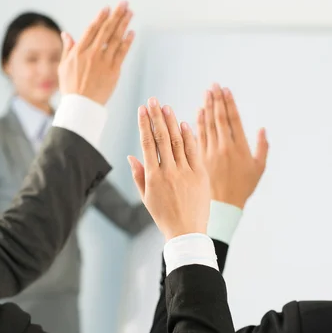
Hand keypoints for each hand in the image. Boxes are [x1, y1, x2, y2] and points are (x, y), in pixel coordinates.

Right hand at [58, 1, 134, 104]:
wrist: (82, 106)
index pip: (91, 29)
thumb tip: (66, 34)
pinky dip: (127, 42)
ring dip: (124, 24)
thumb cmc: (71, 88)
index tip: (107, 8)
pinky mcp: (114, 71)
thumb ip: (68, 49)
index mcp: (79, 51)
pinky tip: (131, 32)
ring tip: (130, 13)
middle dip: (116, 15)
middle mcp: (92, 54)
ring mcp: (104, 62)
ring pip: (116, 39)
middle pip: (106, 30)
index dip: (101, 17)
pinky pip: (122, 53)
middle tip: (124, 4)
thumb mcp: (63, 67)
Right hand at [128, 98, 209, 240]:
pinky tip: (184, 124)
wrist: (187, 231)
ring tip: (166, 107)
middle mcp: (169, 171)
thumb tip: (131, 156)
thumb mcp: (146, 198)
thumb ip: (138, 175)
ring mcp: (185, 172)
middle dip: (156, 117)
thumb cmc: (164, 216)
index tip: (142, 110)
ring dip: (172, 122)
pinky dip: (189, 137)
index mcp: (153, 176)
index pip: (147, 143)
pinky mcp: (200, 175)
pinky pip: (194, 152)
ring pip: (177, 141)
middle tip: (153, 100)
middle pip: (161, 138)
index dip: (144, 124)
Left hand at [197, 84, 268, 207]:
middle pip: (219, 119)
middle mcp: (224, 148)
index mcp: (240, 148)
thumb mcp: (258, 169)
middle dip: (216, 100)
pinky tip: (197, 113)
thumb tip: (262, 129)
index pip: (233, 120)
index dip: (229, 103)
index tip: (225, 89)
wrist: (223, 207)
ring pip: (207, 126)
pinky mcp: (199, 159)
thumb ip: (262, 148)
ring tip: (206, 94)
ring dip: (206, 108)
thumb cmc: (242, 188)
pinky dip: (197, 124)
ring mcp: (210, 153)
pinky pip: (197, 138)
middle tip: (213, 85)